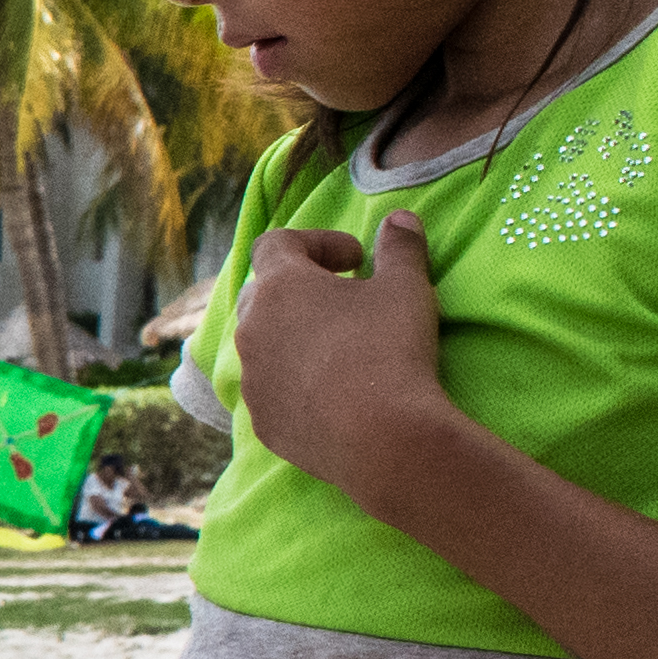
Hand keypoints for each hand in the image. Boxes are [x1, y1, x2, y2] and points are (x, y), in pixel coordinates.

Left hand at [232, 214, 451, 499]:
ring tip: (340, 347)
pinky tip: (332, 393)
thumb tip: (400, 219)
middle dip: (300, 289)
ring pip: (263, 345)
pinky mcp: (262, 422)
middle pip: (262, 294)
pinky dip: (295, 382)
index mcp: (278, 287)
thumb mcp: (407, 287)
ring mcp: (252, 380)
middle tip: (345, 298)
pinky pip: (272, 391)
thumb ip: (401, 247)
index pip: (276, 244)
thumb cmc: (390, 349)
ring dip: (295, 337)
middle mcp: (251, 330)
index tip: (356, 260)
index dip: (316, 242)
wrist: (380, 439)